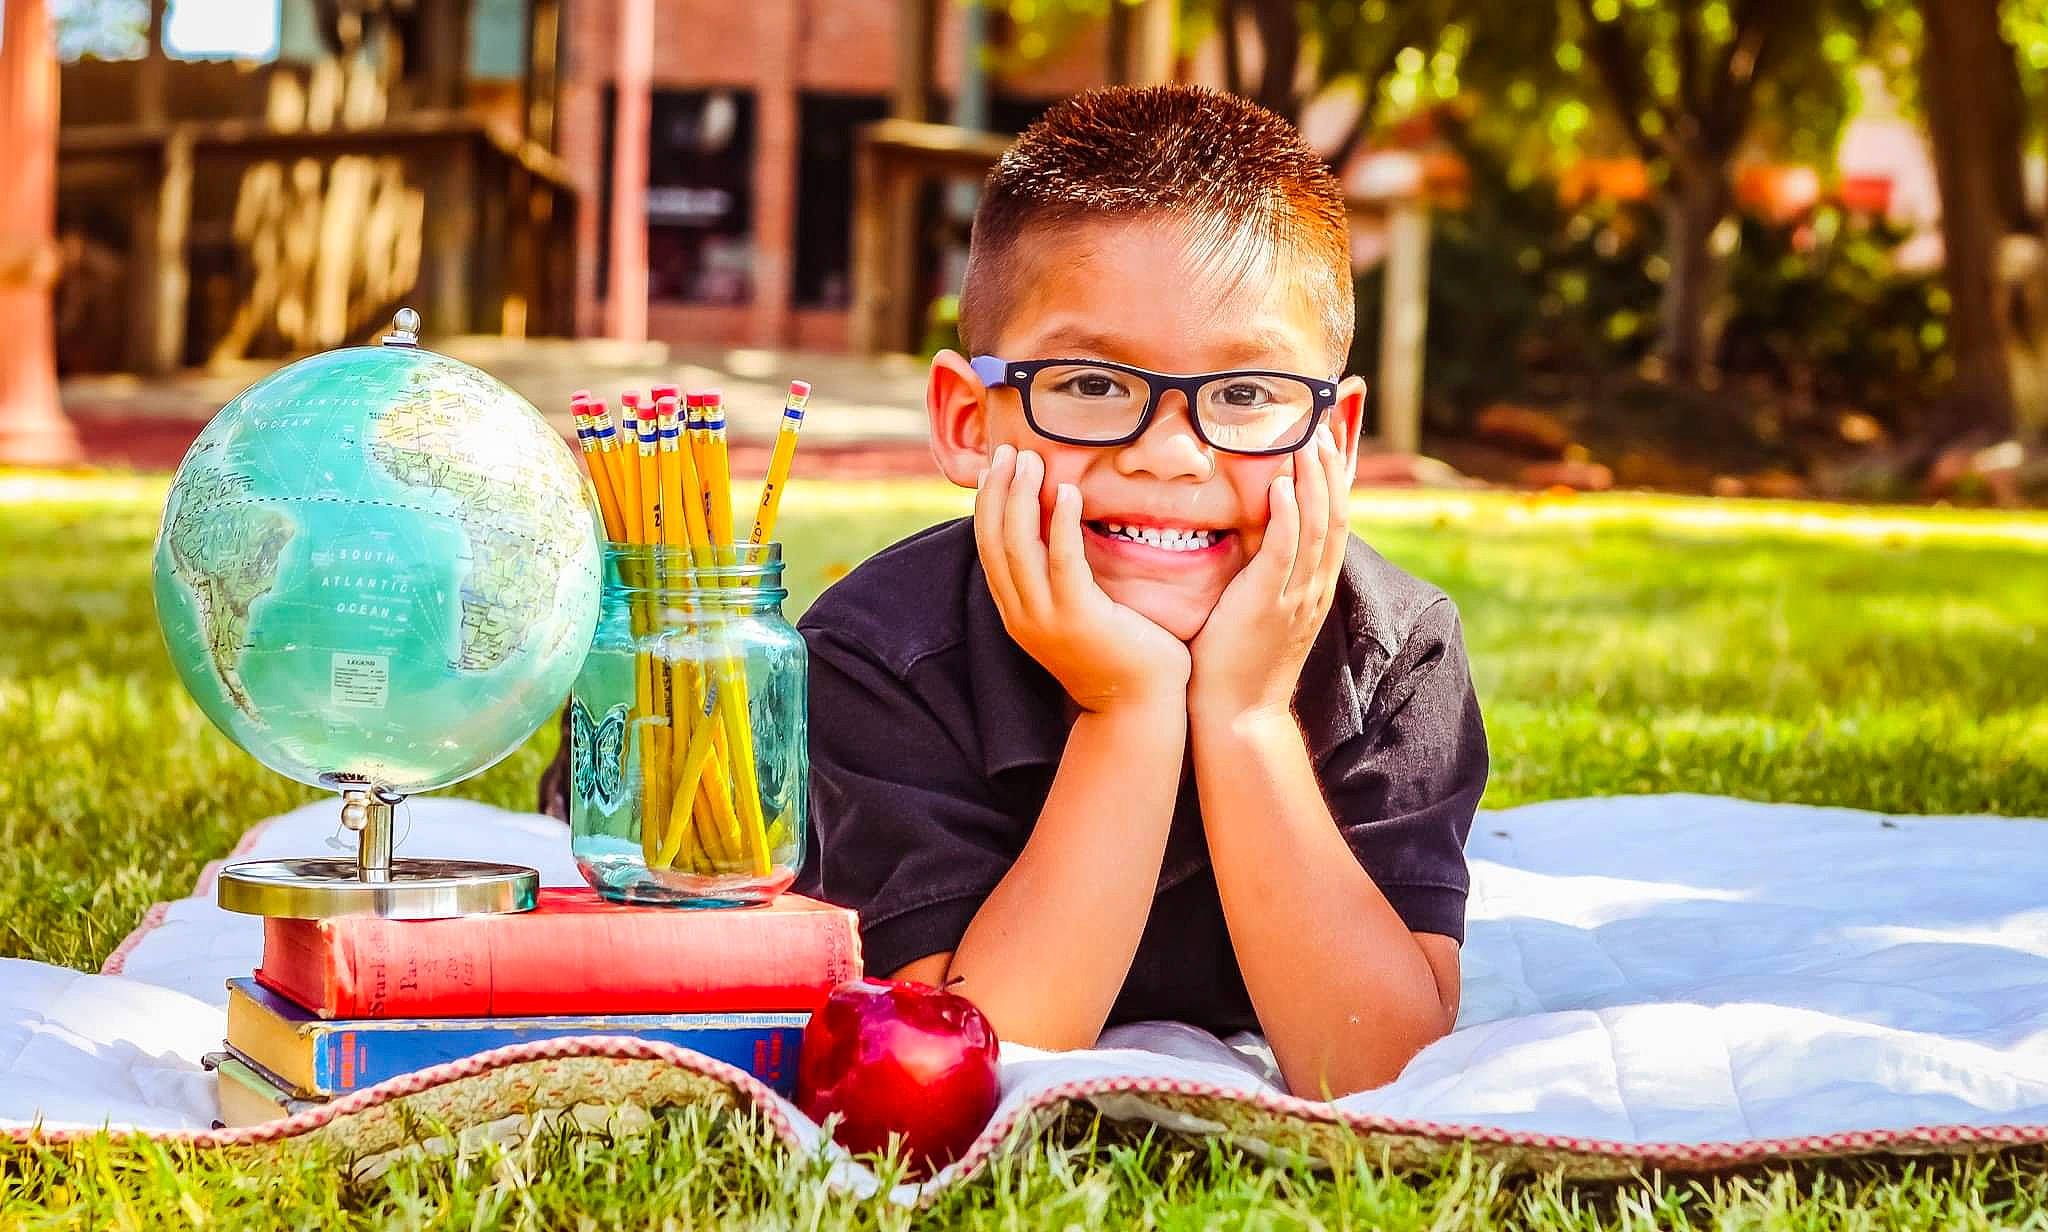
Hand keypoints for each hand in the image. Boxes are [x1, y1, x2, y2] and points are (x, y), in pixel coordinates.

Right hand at [974, 443, 1189, 713]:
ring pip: (1019, 547)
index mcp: (1016, 612)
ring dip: (1023, 498)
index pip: (987, 548)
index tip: (996, 467)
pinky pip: (1064, 561)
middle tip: (1009, 452)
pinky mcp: (1079, 618)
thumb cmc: (1116, 655)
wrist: (1137, 707)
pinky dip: (1063, 523)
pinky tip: (1069, 493)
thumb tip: (1058, 529)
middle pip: (995, 541)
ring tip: (1032, 462)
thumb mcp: (1073, 613)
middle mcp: (1022, 615)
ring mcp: (1047, 619)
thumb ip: (1058, 578)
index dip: (987, 503)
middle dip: (999, 491)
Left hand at [1188, 424, 1349, 725]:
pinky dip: (1288, 517)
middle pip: (1334, 517)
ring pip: (1317, 528)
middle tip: (1322, 428)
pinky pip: (1284, 552)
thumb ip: (1266, 577)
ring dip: (1313, 482)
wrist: (1237, 715)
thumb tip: (1253, 540)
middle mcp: (1313, 589)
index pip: (1334, 524)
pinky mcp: (1267, 604)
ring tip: (1307, 442)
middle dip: (1330, 471)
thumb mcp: (1262, 613)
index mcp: (1314, 589)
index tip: (1328, 445)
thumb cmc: (1238, 665)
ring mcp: (1294, 597)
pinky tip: (1283, 487)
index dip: (1334, 483)